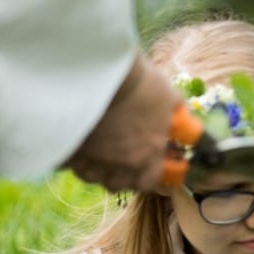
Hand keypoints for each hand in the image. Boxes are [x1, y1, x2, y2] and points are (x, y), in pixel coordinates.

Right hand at [63, 54, 179, 191]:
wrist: (93, 70)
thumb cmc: (137, 82)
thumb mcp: (169, 98)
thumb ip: (180, 120)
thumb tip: (190, 130)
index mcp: (148, 156)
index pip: (154, 182)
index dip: (154, 175)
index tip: (154, 167)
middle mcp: (119, 166)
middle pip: (122, 183)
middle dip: (125, 174)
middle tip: (125, 158)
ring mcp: (89, 162)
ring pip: (93, 177)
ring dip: (99, 168)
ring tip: (100, 150)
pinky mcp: (63, 153)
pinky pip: (68, 163)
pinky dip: (73, 156)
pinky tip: (76, 140)